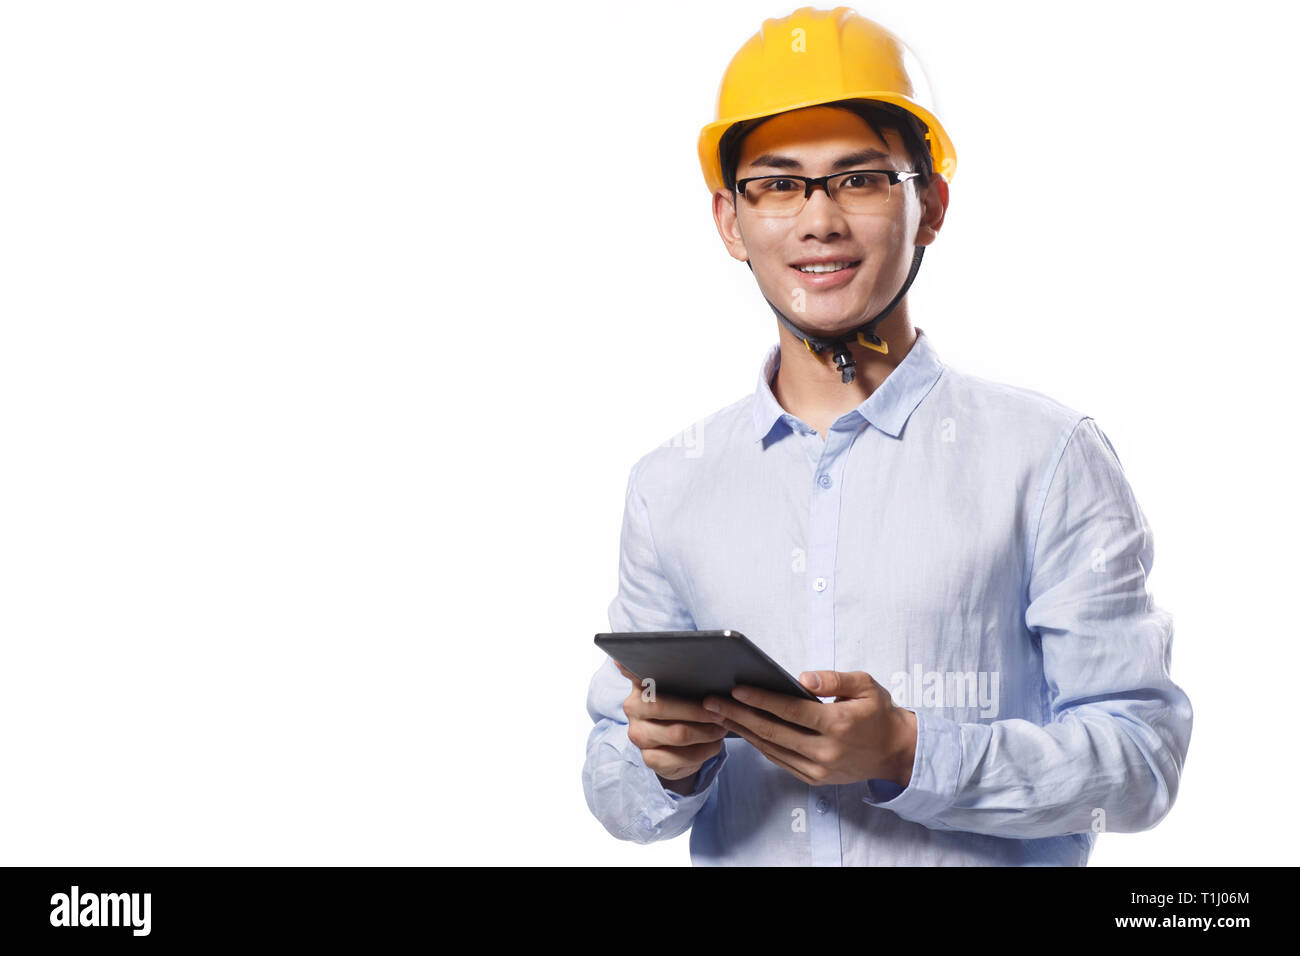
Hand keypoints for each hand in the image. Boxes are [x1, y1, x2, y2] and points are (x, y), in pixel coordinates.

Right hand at [613, 660, 727, 794]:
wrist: (680, 748)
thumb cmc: (686, 708)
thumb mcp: (684, 689)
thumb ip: (685, 674)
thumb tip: (709, 655)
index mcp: (639, 683)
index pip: (632, 670)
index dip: (631, 666)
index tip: (633, 659)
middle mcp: (632, 707)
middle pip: (661, 706)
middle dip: (697, 710)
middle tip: (721, 711)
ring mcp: (638, 734)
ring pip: (677, 734)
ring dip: (706, 732)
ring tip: (723, 727)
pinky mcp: (649, 758)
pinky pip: (681, 757)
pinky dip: (704, 751)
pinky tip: (714, 744)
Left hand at [701, 670, 916, 787]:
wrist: (895, 752)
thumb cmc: (878, 713)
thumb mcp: (865, 686)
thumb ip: (835, 679)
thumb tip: (803, 678)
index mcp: (838, 724)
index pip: (791, 710)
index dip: (761, 699)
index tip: (735, 688)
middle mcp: (826, 750)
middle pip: (773, 732)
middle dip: (739, 715)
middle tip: (711, 702)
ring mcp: (818, 769)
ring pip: (771, 749)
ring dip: (742, 731)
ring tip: (718, 714)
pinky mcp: (814, 779)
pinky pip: (779, 760)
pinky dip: (758, 745)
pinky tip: (742, 730)